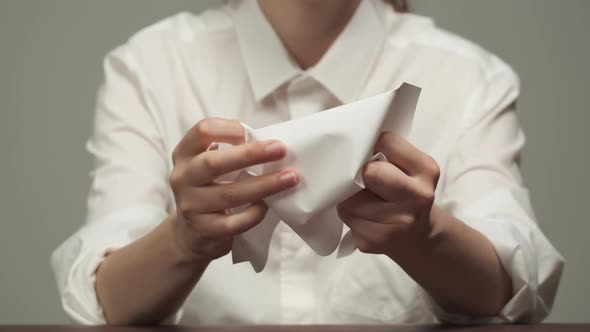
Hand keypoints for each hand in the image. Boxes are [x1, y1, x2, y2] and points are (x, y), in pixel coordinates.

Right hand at [169, 118, 298, 261]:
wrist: (191, 232)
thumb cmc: (210, 189)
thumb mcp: (210, 166)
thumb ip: (232, 152)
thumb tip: (272, 146)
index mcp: (186, 154)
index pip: (202, 131)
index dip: (228, 128)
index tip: (250, 133)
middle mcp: (183, 178)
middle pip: (214, 162)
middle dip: (251, 155)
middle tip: (281, 150)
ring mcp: (191, 205)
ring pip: (229, 194)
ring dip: (264, 185)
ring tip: (290, 178)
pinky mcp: (204, 230)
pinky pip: (234, 222)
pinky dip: (254, 213)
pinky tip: (268, 205)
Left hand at [336, 132, 439, 256]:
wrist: (420, 237)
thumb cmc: (408, 193)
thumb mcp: (411, 168)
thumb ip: (389, 155)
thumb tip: (350, 152)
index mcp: (426, 170)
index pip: (386, 142)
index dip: (374, 149)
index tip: (374, 157)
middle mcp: (417, 197)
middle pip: (370, 172)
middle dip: (363, 176)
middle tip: (368, 184)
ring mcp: (396, 224)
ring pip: (349, 200)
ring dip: (352, 200)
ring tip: (368, 204)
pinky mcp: (374, 242)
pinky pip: (346, 220)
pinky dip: (351, 217)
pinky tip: (367, 220)